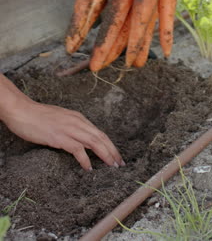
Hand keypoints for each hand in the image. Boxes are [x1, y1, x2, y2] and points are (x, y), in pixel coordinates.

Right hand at [3, 94, 123, 170]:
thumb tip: (79, 139)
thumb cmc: (38, 116)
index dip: (110, 145)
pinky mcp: (59, 137)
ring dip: (105, 155)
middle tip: (120, 164)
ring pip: (94, 142)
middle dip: (113, 151)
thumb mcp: (60, 119)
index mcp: (78, 117)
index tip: (116, 156)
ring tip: (111, 166)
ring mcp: (69, 129)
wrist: (22, 110)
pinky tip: (88, 168)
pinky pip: (77, 149)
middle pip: (101, 137)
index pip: (99, 132)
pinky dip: (85, 160)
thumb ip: (71, 127)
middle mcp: (77, 122)